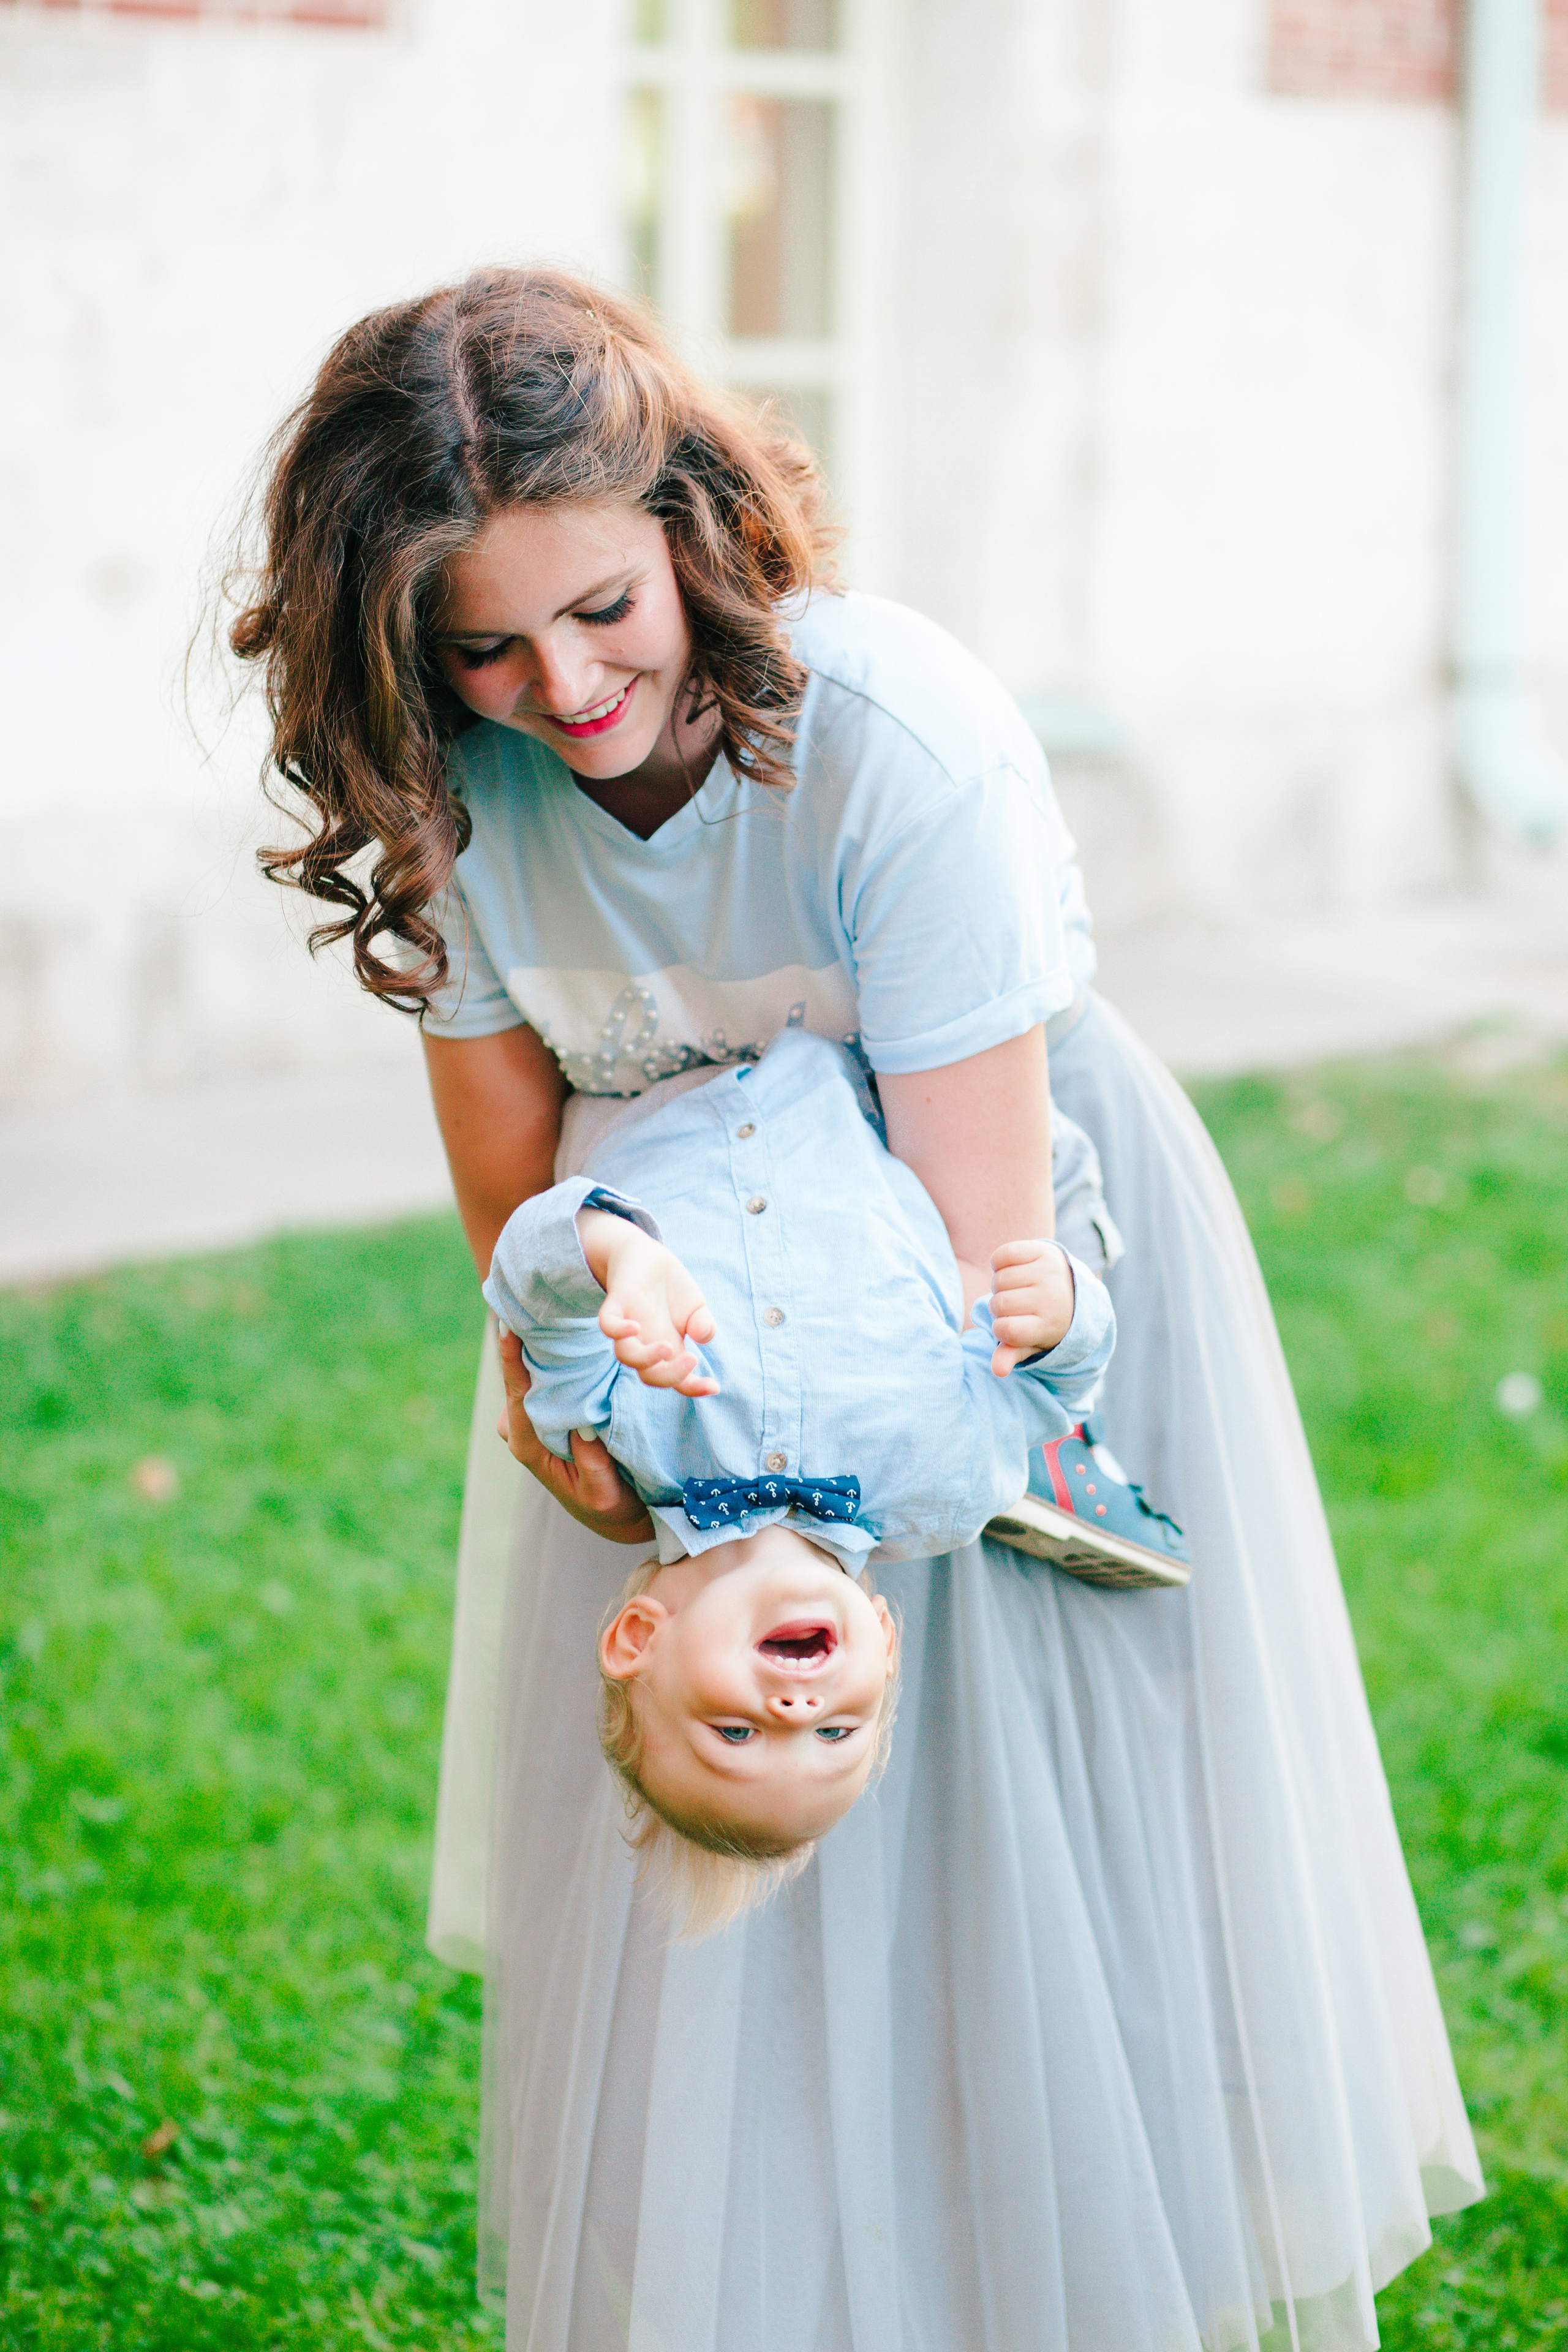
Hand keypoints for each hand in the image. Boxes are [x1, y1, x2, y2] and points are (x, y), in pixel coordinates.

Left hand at [495, 1325, 654, 1542]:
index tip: (507, 1329)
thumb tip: (583, 1428)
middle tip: (529, 1300)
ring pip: (532, 1374)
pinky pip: (545, 1377)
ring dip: (539, 1344)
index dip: (512, 1362)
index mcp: (530, 1446)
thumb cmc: (609, 1505)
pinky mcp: (548, 1410)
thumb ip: (593, 1466)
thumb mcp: (604, 1495)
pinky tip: (561, 1328)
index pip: (518, 1397)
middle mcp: (523, 1429)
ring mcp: (533, 1419)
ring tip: (546, 1305)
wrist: (614, 1515)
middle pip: (519, 1378)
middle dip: (524, 1341)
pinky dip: (551, 1355)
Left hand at [578, 1210, 718, 1397]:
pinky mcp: (616, 1301)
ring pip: (626, 1356)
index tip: (714, 1387)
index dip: (693, 1388)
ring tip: (666, 1347)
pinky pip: (607, 1324)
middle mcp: (645, 1341)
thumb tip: (703, 1337)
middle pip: (649, 1376)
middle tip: (693, 1359)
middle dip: (671, 1376)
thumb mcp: (696, 1305)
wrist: (646, 1254)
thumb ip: (704, 1323)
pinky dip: (617, 1330)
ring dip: (646, 1359)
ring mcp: (629, 1323)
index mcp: (667, 1347)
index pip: (676, 1379)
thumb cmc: (670, 1287)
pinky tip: (635, 1326)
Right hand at [988, 1239, 1076, 1376]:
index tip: (1010, 1327)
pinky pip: (1003, 1255)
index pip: (1006, 1330)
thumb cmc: (1044, 1319)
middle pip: (999, 1304)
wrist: (1073, 1289)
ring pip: (999, 1280)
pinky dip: (999, 1262)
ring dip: (999, 1285)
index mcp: (1049, 1324)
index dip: (1000, 1329)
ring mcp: (1048, 1272)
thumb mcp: (1032, 1341)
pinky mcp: (1043, 1251)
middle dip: (999, 1307)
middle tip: (1013, 1306)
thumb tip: (997, 1370)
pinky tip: (1012, 1270)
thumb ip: (1012, 1353)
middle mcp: (1051, 1297)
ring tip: (1014, 1289)